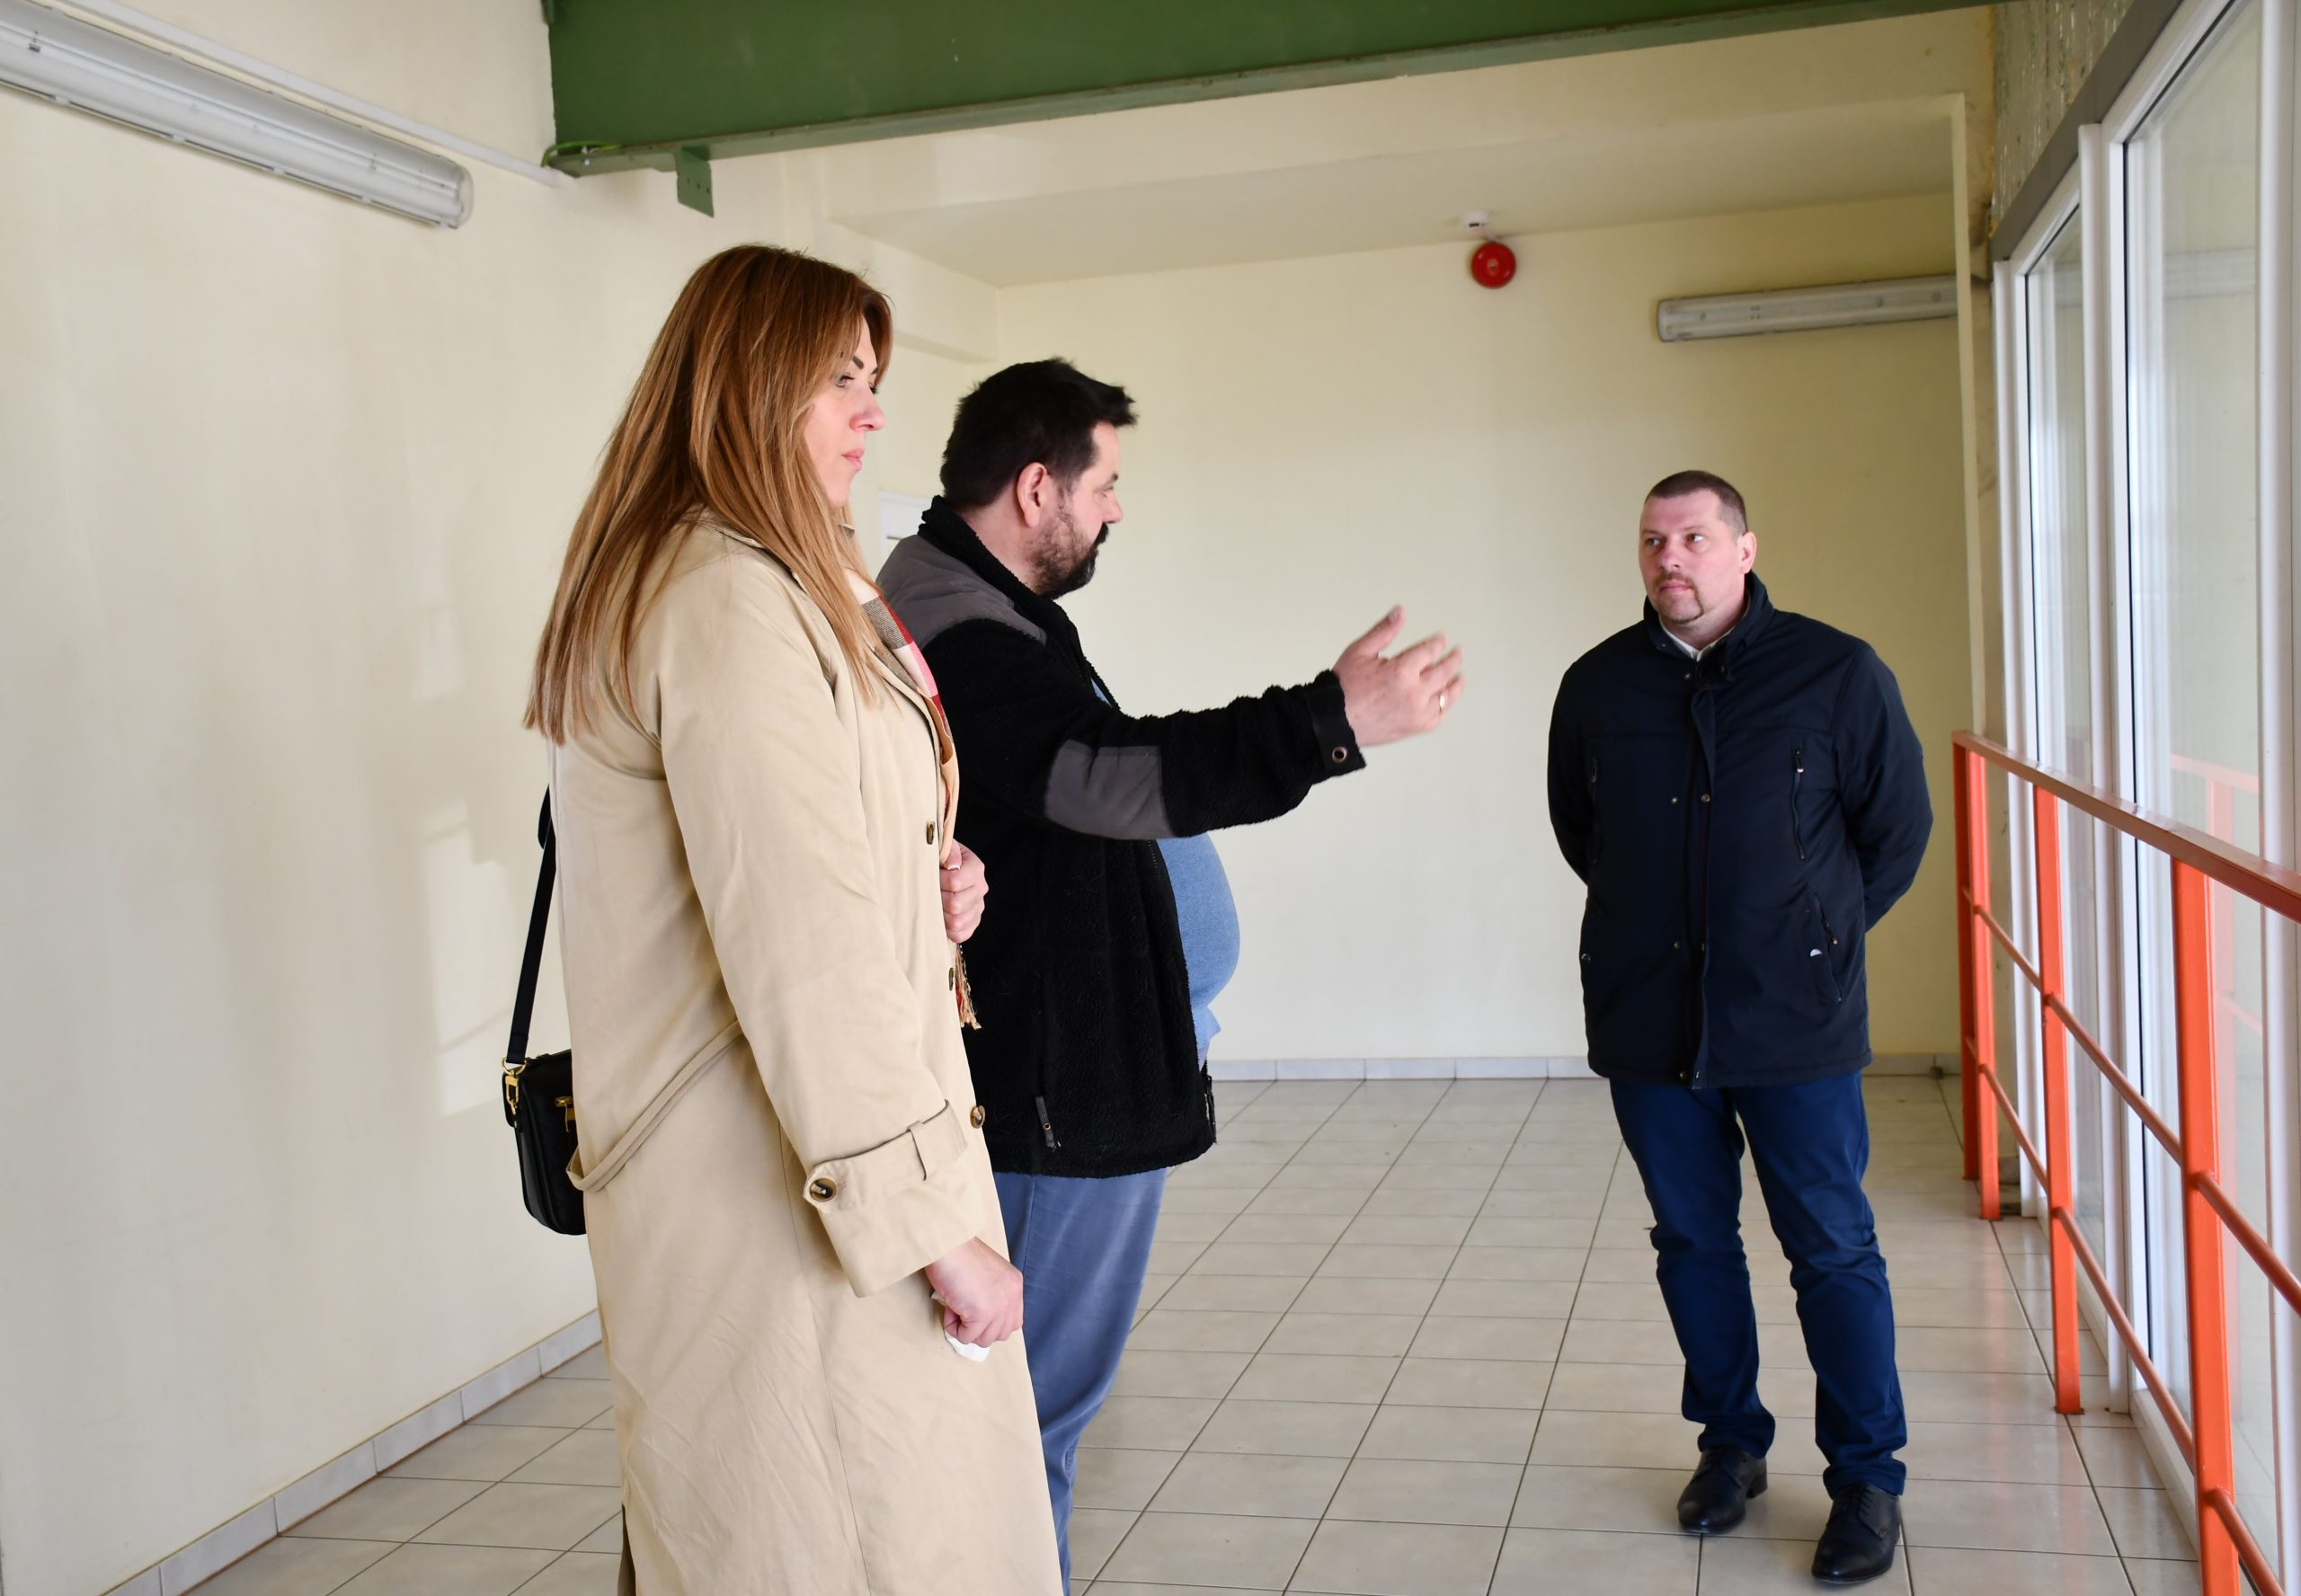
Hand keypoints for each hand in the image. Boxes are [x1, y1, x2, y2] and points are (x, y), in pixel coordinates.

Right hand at [923, 1237, 1023, 1347]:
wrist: (948, 1244)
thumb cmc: (960, 1254)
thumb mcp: (988, 1274)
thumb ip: (993, 1294)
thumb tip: (981, 1320)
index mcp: (1014, 1284)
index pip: (1013, 1321)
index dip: (992, 1323)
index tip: (975, 1311)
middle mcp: (1012, 1296)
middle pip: (1000, 1334)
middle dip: (979, 1327)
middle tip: (963, 1306)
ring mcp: (999, 1307)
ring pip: (983, 1339)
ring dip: (966, 1328)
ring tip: (956, 1305)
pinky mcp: (982, 1314)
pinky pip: (966, 1336)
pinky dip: (953, 1327)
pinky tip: (950, 1307)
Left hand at [940, 840, 987, 942]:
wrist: (942, 869)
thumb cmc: (939, 858)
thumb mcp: (943, 847)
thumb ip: (948, 851)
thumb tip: (952, 866)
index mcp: (975, 868)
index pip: (955, 882)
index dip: (938, 881)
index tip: (930, 876)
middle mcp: (981, 888)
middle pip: (956, 904)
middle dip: (938, 899)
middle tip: (931, 892)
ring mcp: (978, 907)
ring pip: (957, 922)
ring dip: (941, 915)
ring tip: (935, 904)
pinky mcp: (973, 923)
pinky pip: (960, 935)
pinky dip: (947, 930)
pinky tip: (941, 918)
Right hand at [1333, 607, 1465, 747]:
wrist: (1334, 721)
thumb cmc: (1344, 687)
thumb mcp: (1359, 651)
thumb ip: (1383, 631)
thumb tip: (1400, 612)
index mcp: (1401, 671)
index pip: (1429, 651)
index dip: (1438, 643)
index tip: (1441, 639)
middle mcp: (1414, 693)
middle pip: (1444, 672)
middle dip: (1453, 660)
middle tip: (1457, 653)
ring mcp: (1417, 713)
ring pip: (1446, 695)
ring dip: (1455, 683)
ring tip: (1459, 677)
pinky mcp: (1415, 727)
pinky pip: (1439, 716)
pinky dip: (1445, 706)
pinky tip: (1445, 699)